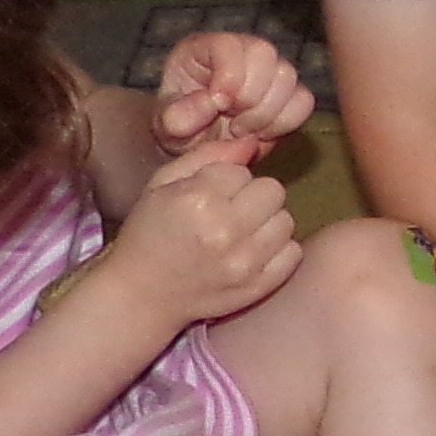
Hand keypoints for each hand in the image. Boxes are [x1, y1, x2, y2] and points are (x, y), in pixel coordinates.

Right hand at [94, 133, 304, 330]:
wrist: (143, 293)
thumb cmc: (150, 233)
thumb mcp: (163, 184)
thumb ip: (208, 157)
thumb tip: (251, 142)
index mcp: (199, 199)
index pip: (243, 171)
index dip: (227, 180)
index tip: (211, 195)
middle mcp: (226, 231)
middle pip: (273, 191)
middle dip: (253, 196)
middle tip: (231, 211)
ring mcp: (246, 262)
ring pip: (286, 221)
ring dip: (267, 222)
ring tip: (241, 232)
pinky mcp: (259, 286)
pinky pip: (293, 252)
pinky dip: (277, 250)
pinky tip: (252, 252)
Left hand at [151, 30, 310, 157]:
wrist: (199, 148)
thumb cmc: (180, 129)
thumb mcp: (165, 127)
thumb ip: (178, 116)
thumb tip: (210, 103)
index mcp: (204, 48)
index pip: (229, 44)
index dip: (229, 75)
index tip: (219, 105)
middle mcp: (241, 51)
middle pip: (265, 53)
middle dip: (250, 96)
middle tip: (231, 122)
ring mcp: (269, 70)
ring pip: (287, 76)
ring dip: (266, 113)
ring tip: (242, 130)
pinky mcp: (289, 94)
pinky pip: (304, 101)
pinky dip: (285, 122)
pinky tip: (262, 133)